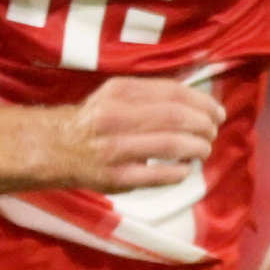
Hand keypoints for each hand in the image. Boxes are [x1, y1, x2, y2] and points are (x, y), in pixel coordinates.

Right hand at [42, 75, 220, 193]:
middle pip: (178, 117)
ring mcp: (114, 148)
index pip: (174, 92)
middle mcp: (115, 117)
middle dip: (204, 126)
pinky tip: (183, 169)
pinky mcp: (115, 177)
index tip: (217, 113)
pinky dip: (180, 171)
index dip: (203, 103)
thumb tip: (198, 104)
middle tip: (212, 134)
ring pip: (173, 144)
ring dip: (198, 148)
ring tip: (202, 150)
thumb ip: (150, 96)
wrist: (51, 149)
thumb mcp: (114, 96)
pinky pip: (160, 174)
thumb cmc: (92, 121)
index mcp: (119, 92)